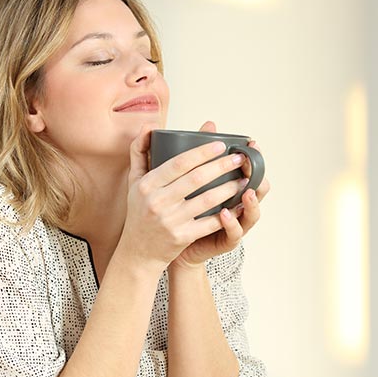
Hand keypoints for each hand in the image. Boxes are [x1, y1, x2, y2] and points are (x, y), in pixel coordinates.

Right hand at [118, 123, 255, 272]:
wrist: (138, 251)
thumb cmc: (140, 211)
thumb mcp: (134, 181)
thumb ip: (139, 151)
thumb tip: (149, 125)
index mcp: (147, 184)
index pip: (178, 163)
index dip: (202, 152)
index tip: (221, 144)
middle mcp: (157, 202)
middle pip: (196, 179)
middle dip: (222, 166)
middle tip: (239, 158)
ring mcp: (170, 221)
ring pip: (207, 200)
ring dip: (229, 188)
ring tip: (244, 179)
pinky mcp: (181, 237)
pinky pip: (210, 223)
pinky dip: (227, 214)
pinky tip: (240, 205)